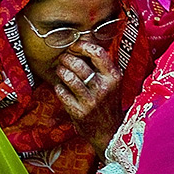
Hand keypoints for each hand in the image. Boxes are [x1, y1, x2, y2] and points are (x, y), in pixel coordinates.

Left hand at [53, 42, 122, 156]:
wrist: (110, 131)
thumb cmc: (109, 103)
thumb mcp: (113, 83)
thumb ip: (102, 66)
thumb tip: (86, 42)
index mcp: (114, 77)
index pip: (97, 53)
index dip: (82, 46)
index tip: (75, 46)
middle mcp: (104, 88)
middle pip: (79, 64)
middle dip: (67, 58)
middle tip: (64, 59)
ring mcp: (91, 100)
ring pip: (69, 77)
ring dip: (61, 71)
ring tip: (61, 70)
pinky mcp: (79, 112)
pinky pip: (62, 93)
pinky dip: (59, 88)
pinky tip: (61, 87)